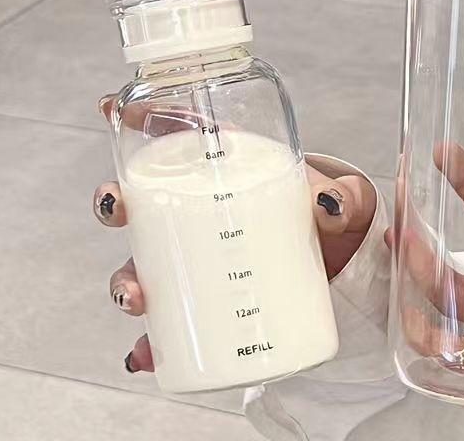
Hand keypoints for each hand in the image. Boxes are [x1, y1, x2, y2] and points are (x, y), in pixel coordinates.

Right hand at [93, 95, 374, 373]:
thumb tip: (331, 207)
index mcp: (233, 170)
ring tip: (135, 295)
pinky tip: (144, 354)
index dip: (146, 120)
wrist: (347, 267)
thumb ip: (345, 198)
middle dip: (117, 201)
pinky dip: (153, 342)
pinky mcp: (209, 306)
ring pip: (146, 265)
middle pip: (144, 200)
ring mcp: (202, 260)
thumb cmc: (333, 216)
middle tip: (118, 206)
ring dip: (127, 279)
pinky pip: (170, 326)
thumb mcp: (345, 200)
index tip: (116, 109)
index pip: (183, 139)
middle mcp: (205, 212)